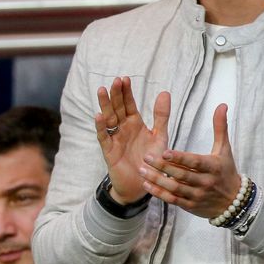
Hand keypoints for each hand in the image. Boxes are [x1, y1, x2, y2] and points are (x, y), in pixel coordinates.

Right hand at [96, 76, 170, 202]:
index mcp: (135, 123)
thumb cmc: (151, 160)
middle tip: (116, 80)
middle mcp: (123, 128)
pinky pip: (104, 137)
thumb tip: (164, 92)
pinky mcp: (109, 151)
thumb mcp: (159, 136)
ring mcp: (115, 139)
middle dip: (116, 94)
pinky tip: (99, 116)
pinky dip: (101, 127)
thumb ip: (161, 116)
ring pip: (108, 119)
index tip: (125, 78)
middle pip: (117, 108)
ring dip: (105, 105)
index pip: (129, 104)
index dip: (126, 92)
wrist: (142, 184)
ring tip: (102, 90)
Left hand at [139, 103, 240, 217]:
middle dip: (163, 167)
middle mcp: (205, 182)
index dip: (180, 158)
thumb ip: (220, 126)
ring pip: (175, 188)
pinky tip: (146, 185)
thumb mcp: (225, 149)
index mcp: (213, 167)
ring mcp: (197, 196)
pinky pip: (173, 200)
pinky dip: (159, 193)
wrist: (234, 202)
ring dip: (157, 180)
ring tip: (142, 169)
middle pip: (182, 175)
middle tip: (145, 156)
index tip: (165, 151)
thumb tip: (222, 105)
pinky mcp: (190, 206)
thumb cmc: (226, 170)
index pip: (195, 162)